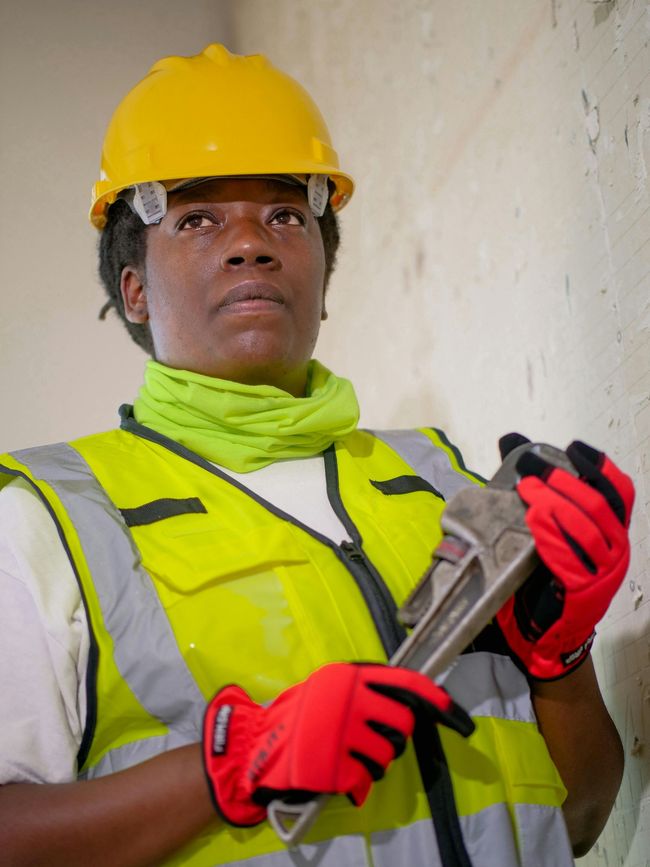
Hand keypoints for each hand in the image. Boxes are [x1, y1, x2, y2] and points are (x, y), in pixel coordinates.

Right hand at [202, 662, 473, 826]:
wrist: (258, 745)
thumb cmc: (301, 715)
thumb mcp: (331, 688)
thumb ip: (367, 689)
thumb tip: (415, 698)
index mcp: (349, 676)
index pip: (407, 683)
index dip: (437, 700)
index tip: (458, 718)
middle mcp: (348, 699)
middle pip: (402, 726)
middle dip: (392, 739)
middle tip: (368, 741)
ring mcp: (341, 732)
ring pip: (387, 757)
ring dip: (372, 762)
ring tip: (347, 755)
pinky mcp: (334, 764)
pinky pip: (364, 781)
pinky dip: (355, 784)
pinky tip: (337, 774)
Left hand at [496, 436, 634, 679]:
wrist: (546, 635)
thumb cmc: (545, 576)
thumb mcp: (544, 528)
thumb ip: (532, 486)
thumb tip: (511, 442)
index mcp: (610, 532)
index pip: (618, 491)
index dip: (599, 466)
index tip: (573, 448)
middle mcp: (615, 549)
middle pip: (599, 504)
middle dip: (565, 479)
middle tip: (533, 466)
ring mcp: (604, 573)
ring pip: (588, 529)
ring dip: (556, 503)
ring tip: (528, 488)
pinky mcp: (585, 593)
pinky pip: (571, 559)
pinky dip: (552, 536)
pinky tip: (534, 519)